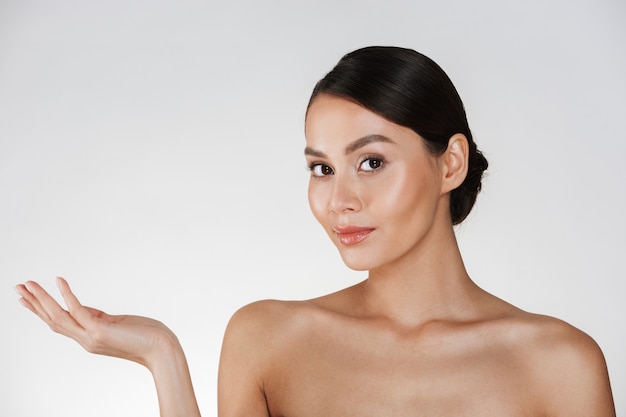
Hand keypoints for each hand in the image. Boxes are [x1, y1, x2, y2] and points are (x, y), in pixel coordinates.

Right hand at [15, 277, 178, 369]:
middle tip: (18, 287)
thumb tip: (86, 309)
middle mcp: (86, 339)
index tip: (28, 298)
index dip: (43, 310)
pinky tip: (58, 281)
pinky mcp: (100, 331)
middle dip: (34, 303)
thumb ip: (99, 318)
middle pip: (52, 320)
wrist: (163, 351)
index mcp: (90, 337)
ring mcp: (91, 337)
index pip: (60, 323)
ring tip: (27, 285)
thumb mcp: (118, 324)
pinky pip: (78, 309)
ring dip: (41, 299)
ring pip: (58, 316)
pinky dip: (66, 294)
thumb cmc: (147, 337)